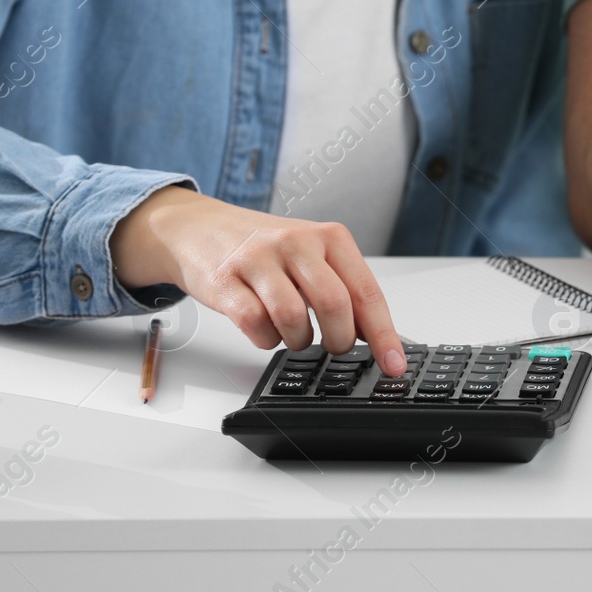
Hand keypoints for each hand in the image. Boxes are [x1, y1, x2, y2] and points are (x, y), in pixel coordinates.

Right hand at [111, 187, 405, 375]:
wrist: (198, 228)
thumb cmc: (264, 248)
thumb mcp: (313, 255)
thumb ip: (343, 288)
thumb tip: (372, 335)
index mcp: (330, 237)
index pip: (367, 291)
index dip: (383, 334)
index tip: (393, 364)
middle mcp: (297, 243)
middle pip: (335, 304)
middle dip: (339, 340)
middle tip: (334, 347)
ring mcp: (259, 259)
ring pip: (293, 317)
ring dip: (299, 341)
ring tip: (295, 335)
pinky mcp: (225, 279)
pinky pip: (254, 323)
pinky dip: (265, 339)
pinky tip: (266, 331)